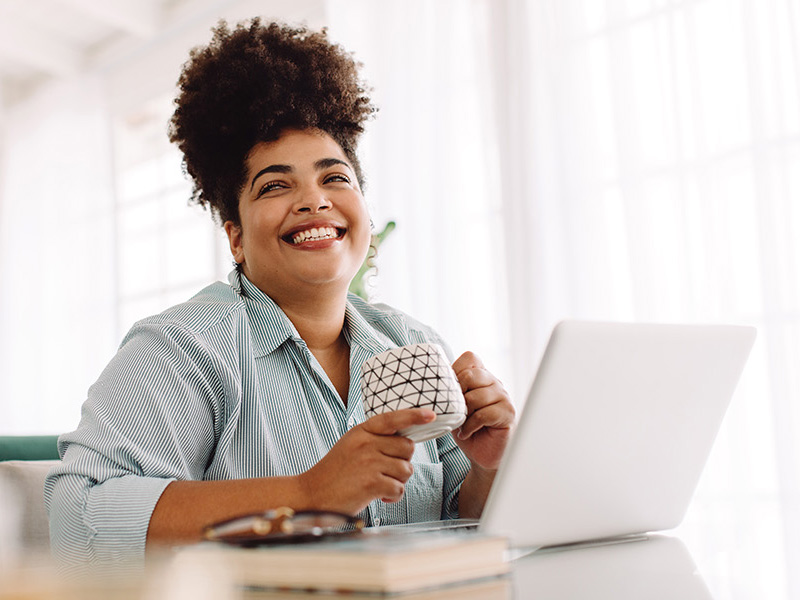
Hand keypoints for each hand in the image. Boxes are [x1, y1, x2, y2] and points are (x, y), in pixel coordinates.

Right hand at [298, 408, 435, 514]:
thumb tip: (406, 443)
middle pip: (408, 447)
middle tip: (387, 472)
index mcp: (361, 431)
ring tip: (379, 485)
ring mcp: (369, 462)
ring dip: (398, 481)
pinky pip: (399, 488)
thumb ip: (374, 440)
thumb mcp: (351, 445)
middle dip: (403, 462)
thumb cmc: (335, 473)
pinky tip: (379, 496)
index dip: (414, 415)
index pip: (393, 418)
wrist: (312, 495)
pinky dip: (392, 496)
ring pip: (406, 469)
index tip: (431, 414)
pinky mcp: (371, 483)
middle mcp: (366, 443)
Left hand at [452, 352, 514, 470]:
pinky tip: (467, 432)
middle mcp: (495, 382)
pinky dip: (470, 426)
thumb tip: (428, 381)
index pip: (470, 358)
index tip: (448, 389)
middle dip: (457, 393)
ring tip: (460, 423)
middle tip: (453, 410)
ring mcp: (503, 397)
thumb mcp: (452, 406)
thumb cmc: (466, 427)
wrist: (481, 454)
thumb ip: (448, 391)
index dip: (455, 370)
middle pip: (471, 375)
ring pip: (476, 396)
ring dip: (463, 413)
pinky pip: (483, 414)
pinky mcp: (508, 413)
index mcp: (482, 376)